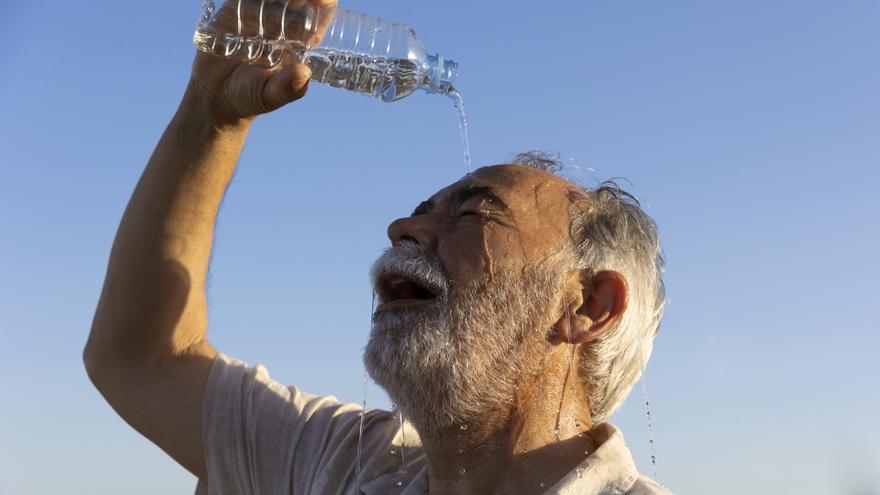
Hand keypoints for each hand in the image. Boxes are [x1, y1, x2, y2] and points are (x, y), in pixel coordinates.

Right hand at [188, 0, 337, 122]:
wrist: (215, 95)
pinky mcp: (235, 7)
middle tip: (286, 1)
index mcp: (302, 38)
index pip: (321, 12)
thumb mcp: (268, 96)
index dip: (324, 2)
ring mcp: (261, 11)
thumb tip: (303, 73)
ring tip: (259, 4)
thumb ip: (285, 89)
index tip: (320, 0)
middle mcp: (284, 21)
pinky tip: (242, 2)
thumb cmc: (250, 97)